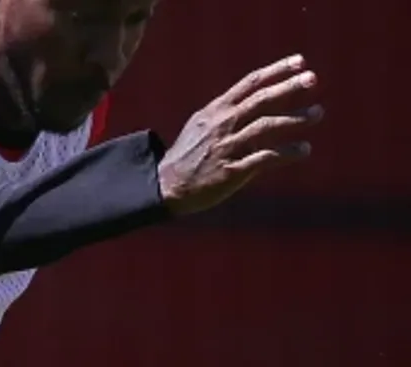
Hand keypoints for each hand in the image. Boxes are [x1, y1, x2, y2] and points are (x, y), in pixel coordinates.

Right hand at [159, 54, 322, 215]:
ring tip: (317, 113)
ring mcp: (226, 147)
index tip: (300, 62)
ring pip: (266, 126)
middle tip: (313, 79)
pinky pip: (265, 158)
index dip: (276, 71)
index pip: (250, 83)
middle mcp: (221, 125)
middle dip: (289, 87)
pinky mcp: (231, 171)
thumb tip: (261, 107)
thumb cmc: (189, 155)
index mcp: (215, 111)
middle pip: (260, 100)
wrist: (166, 186)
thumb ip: (229, 114)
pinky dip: (287, 153)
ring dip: (295, 118)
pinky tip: (304, 150)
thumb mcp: (202, 126)